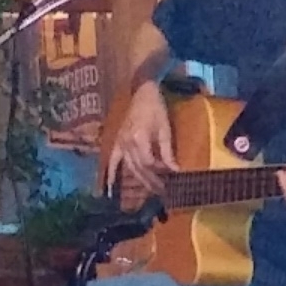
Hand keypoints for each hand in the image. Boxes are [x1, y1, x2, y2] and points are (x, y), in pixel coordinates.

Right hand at [106, 80, 176, 201]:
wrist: (141, 92)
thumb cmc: (156, 108)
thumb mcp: (165, 129)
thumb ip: (167, 151)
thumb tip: (175, 170)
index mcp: (138, 139)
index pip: (149, 163)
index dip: (160, 172)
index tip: (172, 178)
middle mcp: (126, 143)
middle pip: (139, 168)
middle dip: (152, 182)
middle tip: (164, 193)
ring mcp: (120, 143)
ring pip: (130, 167)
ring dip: (140, 181)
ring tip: (152, 191)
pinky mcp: (118, 141)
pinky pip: (113, 160)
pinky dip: (111, 173)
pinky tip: (110, 187)